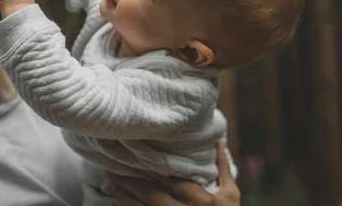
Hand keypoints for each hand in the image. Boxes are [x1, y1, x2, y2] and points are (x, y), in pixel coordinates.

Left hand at [109, 142, 239, 205]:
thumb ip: (223, 168)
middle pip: (154, 195)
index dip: (154, 168)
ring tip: (111, 182)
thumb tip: (217, 141)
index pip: (173, 182)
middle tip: (113, 166)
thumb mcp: (231, 196)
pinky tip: (118, 200)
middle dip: (132, 181)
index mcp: (204, 202)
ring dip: (125, 195)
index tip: (137, 155)